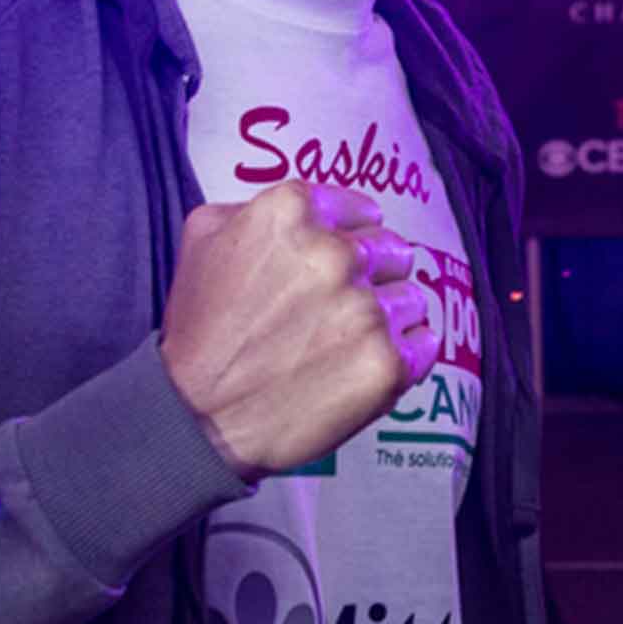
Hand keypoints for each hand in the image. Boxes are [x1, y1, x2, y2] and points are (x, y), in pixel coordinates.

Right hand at [159, 182, 438, 479]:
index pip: (364, 212)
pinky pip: (425, 343)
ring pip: (412, 297)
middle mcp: (337, 255)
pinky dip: (405, 353)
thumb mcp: (204, 236)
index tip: (342, 261)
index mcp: (294, 213)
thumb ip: (256, 207)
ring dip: (388, 316)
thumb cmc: (198, 330)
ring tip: (345, 341)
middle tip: (341, 306)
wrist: (197, 416)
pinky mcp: (388, 364)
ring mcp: (367, 311)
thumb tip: (309, 211)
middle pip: (394, 251)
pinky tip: (365, 364)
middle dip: (374, 275)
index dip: (352, 238)